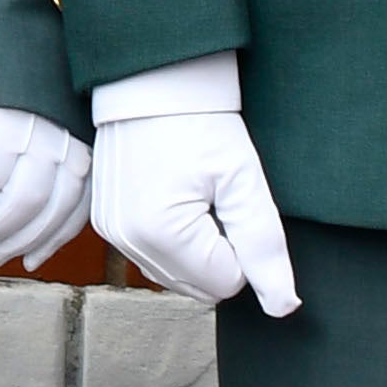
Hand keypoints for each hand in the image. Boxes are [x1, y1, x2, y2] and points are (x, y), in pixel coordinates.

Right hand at [84, 57, 299, 316]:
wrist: (151, 79)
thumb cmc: (198, 119)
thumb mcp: (243, 179)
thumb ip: (264, 247)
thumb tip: (283, 307)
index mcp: (161, 233)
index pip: (227, 282)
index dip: (241, 244)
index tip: (228, 198)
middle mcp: (127, 241)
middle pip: (199, 285)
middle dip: (216, 249)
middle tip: (212, 194)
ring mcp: (111, 234)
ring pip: (176, 276)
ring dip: (193, 247)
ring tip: (190, 191)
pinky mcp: (104, 223)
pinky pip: (152, 257)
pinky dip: (170, 239)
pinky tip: (171, 196)